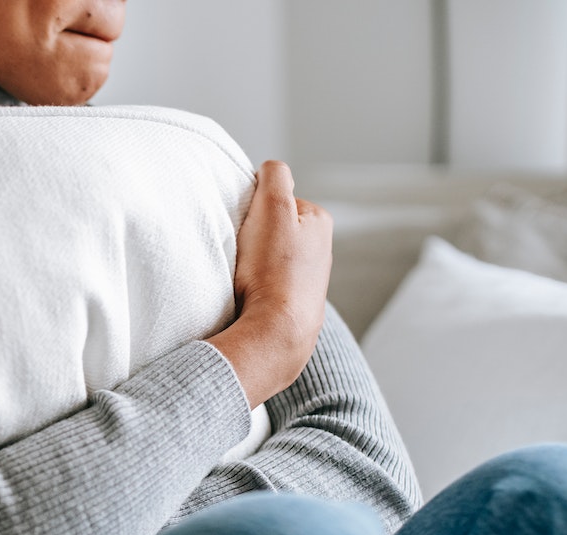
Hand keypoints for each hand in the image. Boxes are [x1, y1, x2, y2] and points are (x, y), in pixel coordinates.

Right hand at [205, 160, 331, 407]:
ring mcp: (310, 279)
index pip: (275, 199)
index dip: (254, 210)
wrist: (276, 332)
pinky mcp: (295, 305)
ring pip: (268, 258)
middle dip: (253, 238)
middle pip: (272, 229)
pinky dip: (256, 287)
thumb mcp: (273, 207)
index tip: (248, 230)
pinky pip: (268, 285)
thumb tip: (270, 169)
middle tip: (245, 254)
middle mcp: (322, 249)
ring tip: (247, 277)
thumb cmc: (273, 271)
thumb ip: (274, 176)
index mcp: (319, 221)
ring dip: (253, 264)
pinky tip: (252, 296)